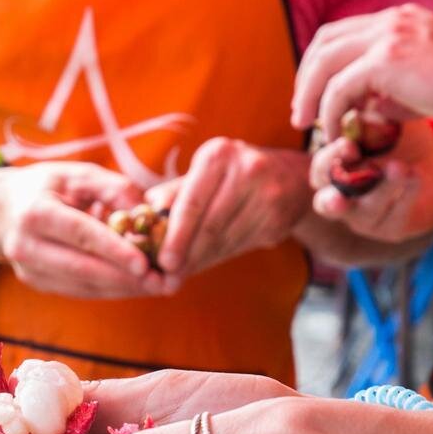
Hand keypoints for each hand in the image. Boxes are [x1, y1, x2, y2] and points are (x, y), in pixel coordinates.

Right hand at [0, 162, 164, 298]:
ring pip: (83, 287)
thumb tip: (147, 212)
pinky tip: (136, 285)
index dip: (114, 251)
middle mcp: (26, 245)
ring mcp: (28, 270)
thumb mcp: (76, 174)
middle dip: (126, 279)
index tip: (145, 264)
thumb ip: (113, 188)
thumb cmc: (46, 186)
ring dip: (123, 288)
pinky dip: (109, 289)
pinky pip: (78, 291)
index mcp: (35, 212)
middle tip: (164, 282)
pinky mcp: (36, 283)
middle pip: (82, 268)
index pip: (80, 235)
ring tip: (159, 285)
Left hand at [147, 139, 312, 280]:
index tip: (163, 261)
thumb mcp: (203, 171)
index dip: (176, 235)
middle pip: (209, 227)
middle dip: (186, 256)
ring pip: (224, 242)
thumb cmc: (232, 173)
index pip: (192, 202)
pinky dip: (217, 259)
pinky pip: (239, 248)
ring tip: (180, 275)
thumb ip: (173, 193)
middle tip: (167, 278)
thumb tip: (141, 218)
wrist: (291, 177)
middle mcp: (248, 171)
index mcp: (219, 155)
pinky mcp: (278, 222)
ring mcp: (268, 197)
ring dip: (199, 262)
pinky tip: (203, 264)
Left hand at [291, 4, 432, 137]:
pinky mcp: (387, 59)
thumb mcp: (419, 84)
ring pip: (324, 63)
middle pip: (324, 42)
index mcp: (397, 19)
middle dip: (305, 79)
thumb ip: (384, 90)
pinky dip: (330, 111)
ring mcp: (387, 35)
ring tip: (305, 124)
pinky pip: (339, 87)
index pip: (340, 33)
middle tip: (299, 113)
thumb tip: (356, 108)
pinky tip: (332, 132)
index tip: (312, 96)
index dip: (318, 64)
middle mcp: (389, 20)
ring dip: (308, 95)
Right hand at [309, 120, 432, 242]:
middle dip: (335, 192)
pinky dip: (405, 196)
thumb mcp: (383, 120)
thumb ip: (364, 116)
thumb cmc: (400, 137)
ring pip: (362, 213)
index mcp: (334, 172)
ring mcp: (366, 218)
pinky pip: (394, 219)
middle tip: (353, 177)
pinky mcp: (392, 229)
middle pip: (325, 204)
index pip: (319, 172)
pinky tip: (416, 177)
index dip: (328, 161)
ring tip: (400, 168)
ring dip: (380, 189)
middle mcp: (343, 199)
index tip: (348, 145)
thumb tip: (348, 98)